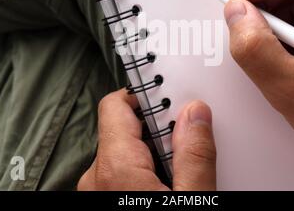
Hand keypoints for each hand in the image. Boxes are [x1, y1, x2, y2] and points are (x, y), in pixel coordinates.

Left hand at [77, 89, 215, 190]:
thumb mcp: (191, 199)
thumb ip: (194, 157)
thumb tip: (196, 112)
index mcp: (115, 168)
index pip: (116, 105)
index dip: (144, 95)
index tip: (171, 95)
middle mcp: (97, 176)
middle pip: (125, 130)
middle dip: (159, 129)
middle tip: (190, 136)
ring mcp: (97, 190)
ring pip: (125, 154)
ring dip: (154, 153)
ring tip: (184, 166)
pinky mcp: (103, 198)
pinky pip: (122, 173)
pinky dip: (145, 171)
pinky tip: (171, 184)